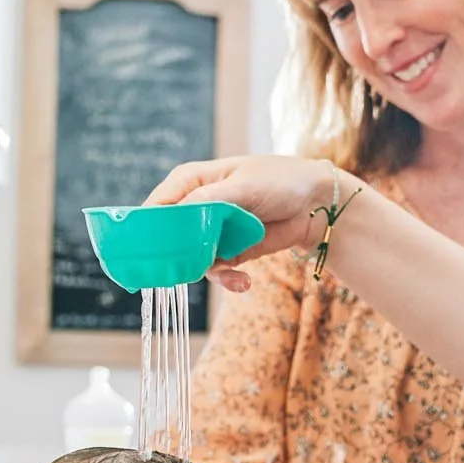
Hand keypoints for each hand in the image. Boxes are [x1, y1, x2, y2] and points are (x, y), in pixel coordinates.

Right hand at [146, 155, 350, 292]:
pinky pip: (215, 272)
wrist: (315, 205)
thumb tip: (176, 217)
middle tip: (191, 270)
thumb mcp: (242, 186)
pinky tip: (244, 281)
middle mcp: (194, 206)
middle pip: (167, 238)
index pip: (155, 207)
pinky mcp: (227, 251)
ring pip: (190, 260)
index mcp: (189, 181)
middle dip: (177, 258)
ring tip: (232, 272)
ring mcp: (209, 231)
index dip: (147, 231)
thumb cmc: (279, 181)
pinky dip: (228, 279)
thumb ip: (206, 201)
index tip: (148, 254)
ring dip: (208, 271)